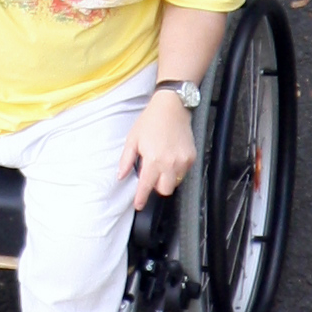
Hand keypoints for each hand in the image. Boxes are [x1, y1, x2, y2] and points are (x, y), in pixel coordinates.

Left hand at [120, 88, 195, 209]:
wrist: (171, 107)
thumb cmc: (150, 121)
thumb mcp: (133, 139)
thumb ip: (126, 160)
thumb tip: (120, 176)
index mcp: (153, 160)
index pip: (146, 187)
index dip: (141, 198)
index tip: (139, 205)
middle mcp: (169, 163)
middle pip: (165, 190)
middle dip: (157, 187)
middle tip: (152, 176)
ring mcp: (182, 161)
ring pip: (176, 183)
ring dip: (167, 179)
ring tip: (162, 164)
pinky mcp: (191, 157)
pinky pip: (184, 172)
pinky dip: (177, 170)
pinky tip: (171, 158)